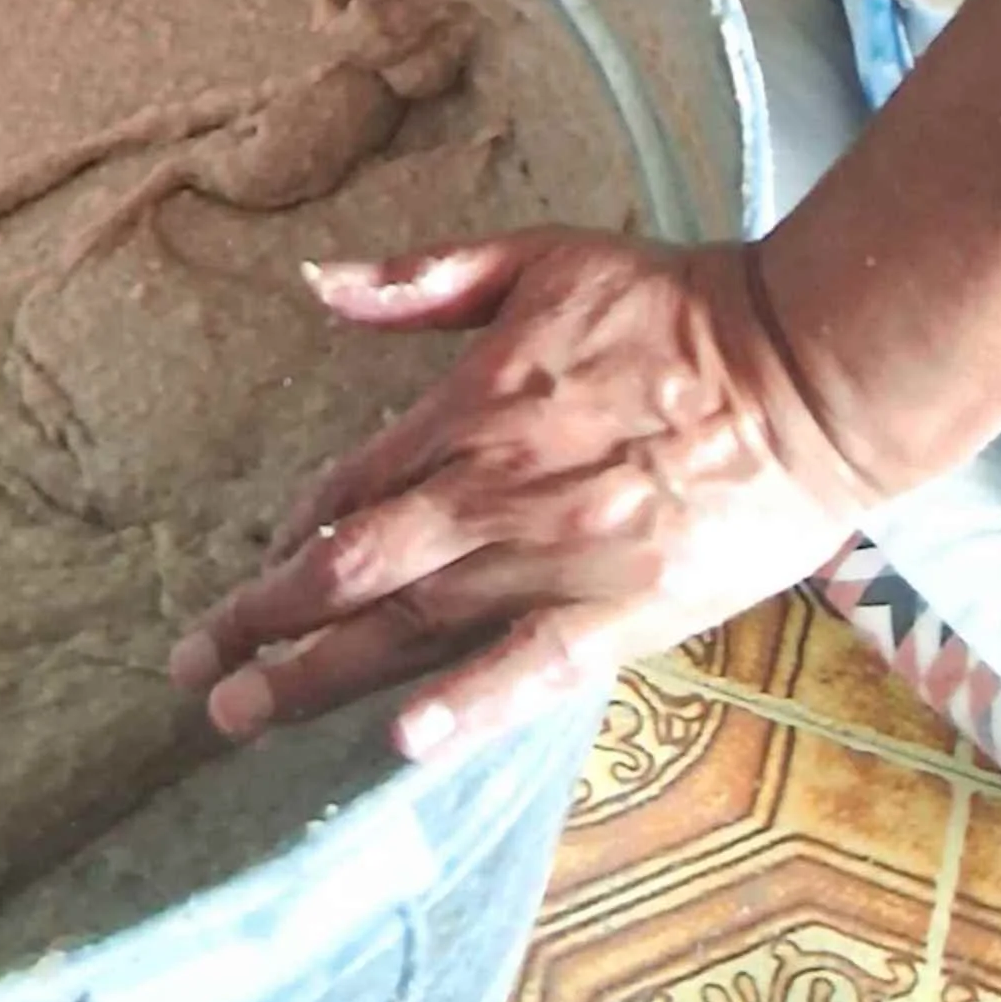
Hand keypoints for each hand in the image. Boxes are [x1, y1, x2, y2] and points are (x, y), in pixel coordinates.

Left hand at [171, 229, 872, 762]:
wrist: (805, 370)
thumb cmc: (674, 307)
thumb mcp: (540, 259)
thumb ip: (425, 279)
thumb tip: (318, 282)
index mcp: (473, 409)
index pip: (351, 485)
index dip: (293, 533)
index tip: (254, 570)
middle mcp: (496, 495)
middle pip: (354, 569)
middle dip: (266, 622)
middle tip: (195, 672)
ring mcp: (555, 562)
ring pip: (414, 628)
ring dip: (320, 676)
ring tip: (242, 717)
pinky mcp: (620, 616)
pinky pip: (527, 672)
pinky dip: (463, 708)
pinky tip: (402, 743)